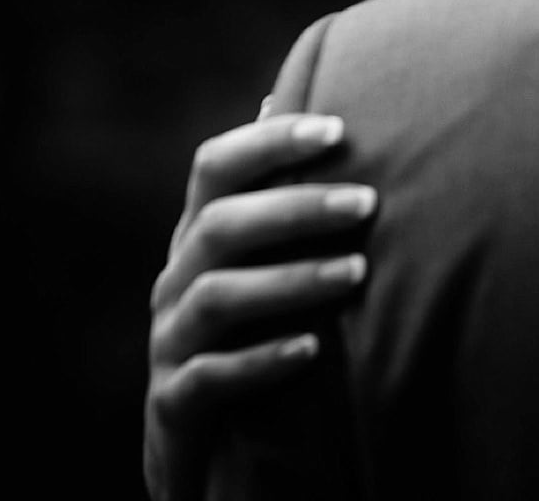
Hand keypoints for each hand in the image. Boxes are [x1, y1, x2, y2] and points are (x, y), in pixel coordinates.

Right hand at [144, 114, 375, 500]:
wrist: (204, 440)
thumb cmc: (250, 322)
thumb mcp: (256, 255)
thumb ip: (269, 187)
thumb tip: (278, 99)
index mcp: (200, 232)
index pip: (215, 167)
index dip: (269, 142)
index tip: (337, 129)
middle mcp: (177, 277)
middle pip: (220, 225)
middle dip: (295, 208)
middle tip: (368, 202)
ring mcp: (170, 338)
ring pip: (218, 297)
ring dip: (291, 280)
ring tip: (357, 272)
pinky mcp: (175, 400)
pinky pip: (208, 377)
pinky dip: (260, 361)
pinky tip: (314, 350)